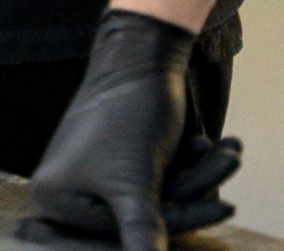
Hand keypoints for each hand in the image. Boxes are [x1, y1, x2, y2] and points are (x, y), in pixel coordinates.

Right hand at [19, 10, 243, 250]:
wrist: (142, 52)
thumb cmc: (128, 111)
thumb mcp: (136, 182)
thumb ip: (142, 231)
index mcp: (55, 197)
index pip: (114, 237)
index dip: (160, 235)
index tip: (215, 214)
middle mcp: (70, 191)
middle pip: (138, 219)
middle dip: (191, 200)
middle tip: (228, 198)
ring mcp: (97, 175)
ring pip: (154, 199)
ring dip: (199, 179)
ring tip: (229, 155)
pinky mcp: (121, 161)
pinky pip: (158, 182)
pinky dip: (189, 167)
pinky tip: (212, 148)